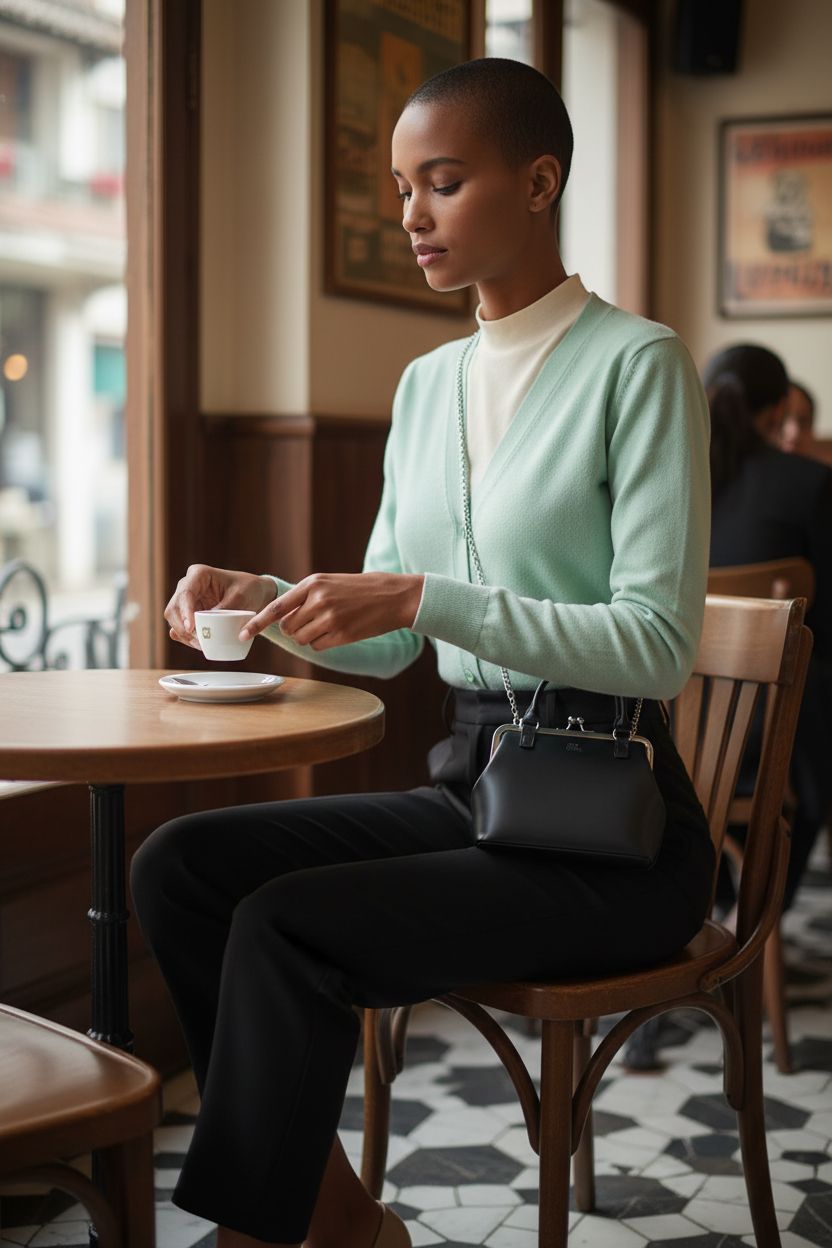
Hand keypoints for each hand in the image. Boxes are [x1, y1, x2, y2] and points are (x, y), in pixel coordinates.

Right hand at [165, 564, 277, 648]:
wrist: (254, 593)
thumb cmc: (248, 589)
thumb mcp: (240, 597)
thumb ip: (224, 609)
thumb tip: (206, 626)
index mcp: (199, 574)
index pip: (185, 593)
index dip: (185, 611)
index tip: (191, 627)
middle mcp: (188, 586)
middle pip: (173, 608)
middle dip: (183, 627)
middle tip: (199, 642)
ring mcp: (186, 601)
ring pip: (174, 620)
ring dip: (185, 635)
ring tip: (203, 646)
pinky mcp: (189, 615)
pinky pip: (181, 628)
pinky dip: (188, 638)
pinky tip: (199, 644)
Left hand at [240, 572, 424, 650]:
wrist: (394, 596)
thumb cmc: (360, 589)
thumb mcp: (330, 583)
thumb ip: (306, 596)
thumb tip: (282, 618)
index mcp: (313, 584)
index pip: (276, 607)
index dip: (257, 622)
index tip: (243, 633)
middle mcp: (318, 600)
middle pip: (288, 627)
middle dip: (294, 629)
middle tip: (313, 621)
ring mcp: (330, 618)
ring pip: (301, 639)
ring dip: (308, 637)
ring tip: (328, 625)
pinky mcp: (341, 635)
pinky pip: (317, 647)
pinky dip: (322, 643)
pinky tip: (338, 632)